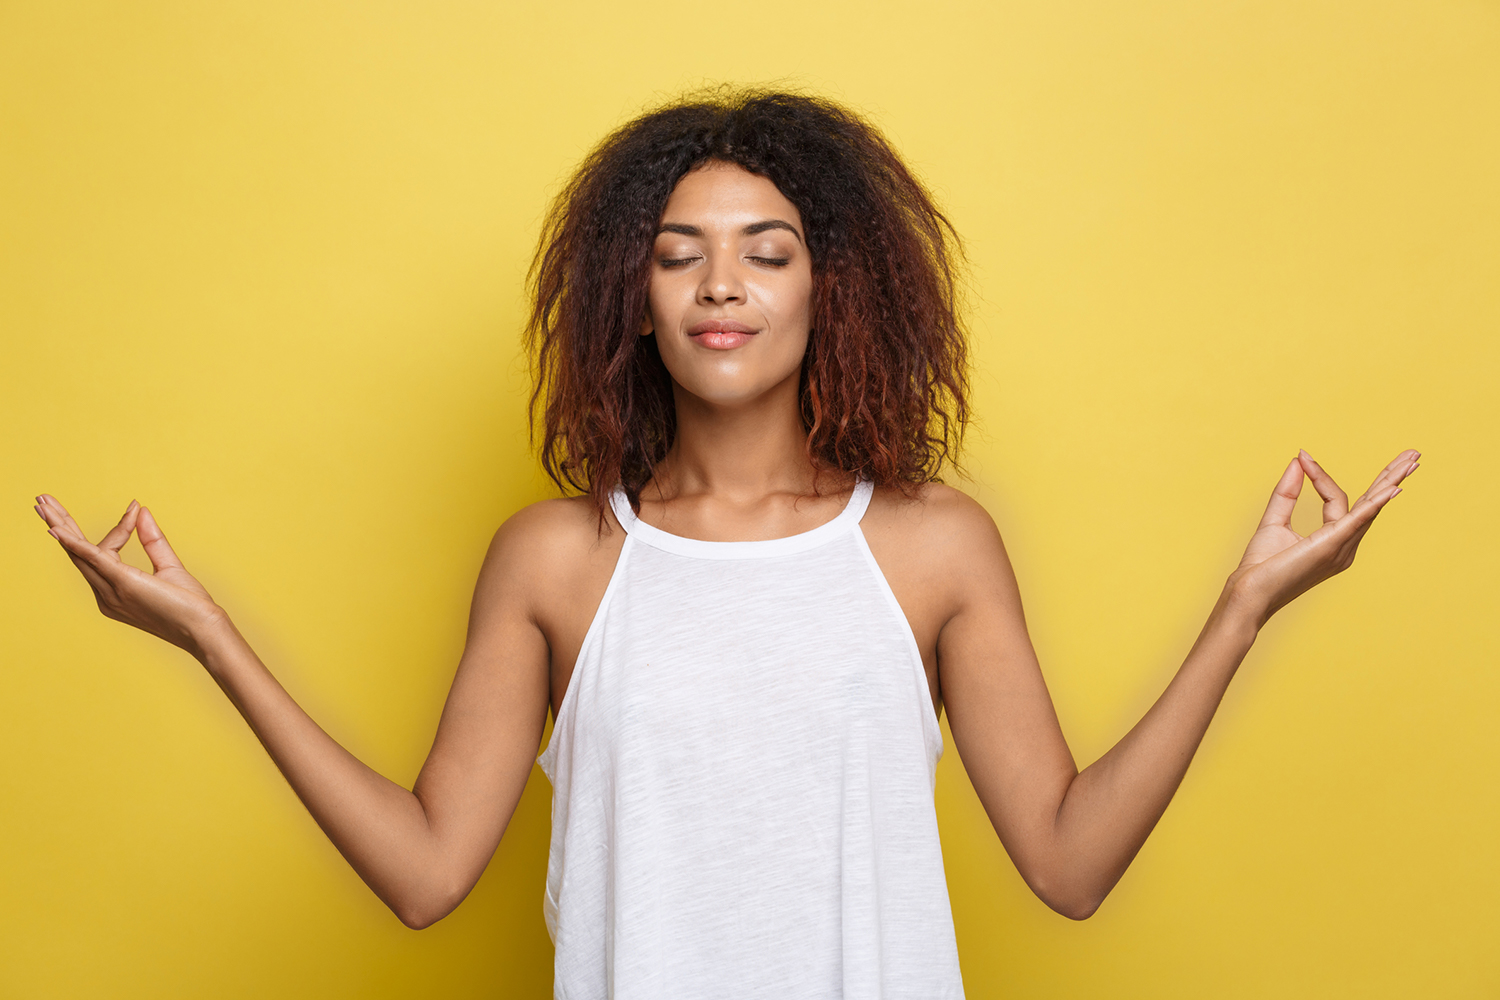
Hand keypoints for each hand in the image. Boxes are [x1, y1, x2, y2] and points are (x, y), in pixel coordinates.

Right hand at [35, 495, 225, 656]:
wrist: (203, 628)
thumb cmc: (189, 605)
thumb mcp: (169, 566)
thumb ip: (152, 540)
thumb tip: (142, 511)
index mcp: (114, 591)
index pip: (104, 551)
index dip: (120, 527)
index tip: (136, 507)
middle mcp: (106, 594)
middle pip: (76, 553)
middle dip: (59, 525)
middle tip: (43, 500)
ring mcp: (112, 592)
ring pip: (79, 553)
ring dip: (60, 526)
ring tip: (44, 503)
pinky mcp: (124, 584)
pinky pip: (95, 560)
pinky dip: (76, 544)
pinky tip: (59, 531)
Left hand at [1227, 449, 1418, 626]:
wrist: (1250, 591)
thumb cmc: (1262, 565)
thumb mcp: (1274, 520)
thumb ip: (1287, 491)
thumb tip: (1299, 460)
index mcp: (1333, 539)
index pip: (1336, 498)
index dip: (1320, 475)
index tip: (1303, 455)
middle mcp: (1344, 545)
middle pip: (1371, 503)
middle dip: (1391, 477)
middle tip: (1412, 454)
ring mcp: (1341, 547)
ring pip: (1370, 508)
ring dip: (1391, 482)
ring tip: (1411, 460)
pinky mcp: (1330, 547)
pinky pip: (1357, 521)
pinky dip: (1374, 504)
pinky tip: (1393, 489)